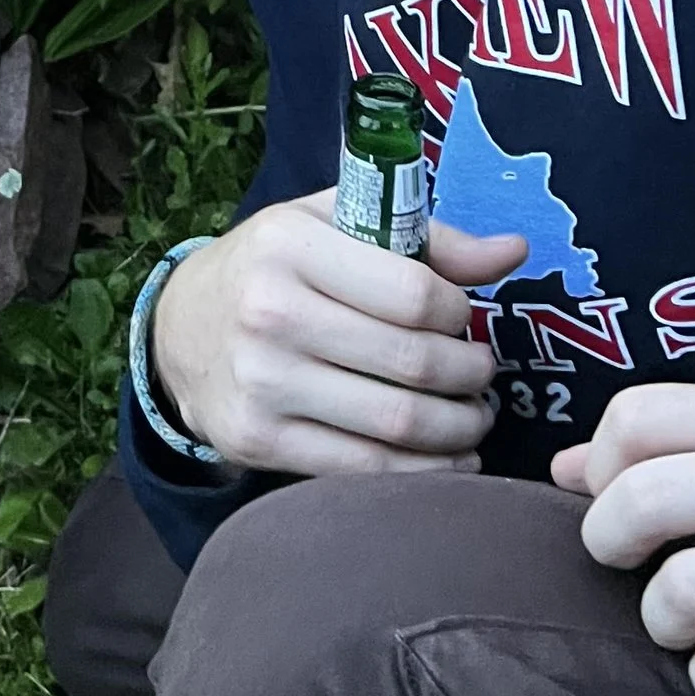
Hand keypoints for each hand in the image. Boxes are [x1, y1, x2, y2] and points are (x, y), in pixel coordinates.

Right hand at [151, 200, 524, 475]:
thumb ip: (427, 238)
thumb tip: (514, 252)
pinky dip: (424, 472)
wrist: (179, 329)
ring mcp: (262, 383)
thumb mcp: (332, 223)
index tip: (466, 319)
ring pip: (397, 424)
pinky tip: (449, 458)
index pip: (414, 293)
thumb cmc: (273, 267)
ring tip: (473, 416)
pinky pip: (365, 470)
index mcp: (291, 246)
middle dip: (471, 377)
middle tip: (483, 375)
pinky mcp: (258, 440)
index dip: (461, 314)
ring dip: (459, 428)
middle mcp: (271, 313)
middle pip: (413, 364)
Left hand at [553, 381, 694, 695]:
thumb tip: (562, 469)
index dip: (600, 468)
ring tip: (692, 626)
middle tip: (634, 569)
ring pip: (678, 593)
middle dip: (609, 547)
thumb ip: (675, 451)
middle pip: (640, 501)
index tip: (615, 504)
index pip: (635, 417)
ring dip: (665, 625)